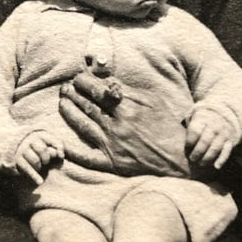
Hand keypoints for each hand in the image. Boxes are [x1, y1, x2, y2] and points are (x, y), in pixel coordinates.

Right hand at [13, 131, 63, 183]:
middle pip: (42, 150)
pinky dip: (34, 176)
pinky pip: (26, 168)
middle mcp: (30, 141)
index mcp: (40, 135)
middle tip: (45, 161)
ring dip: (39, 166)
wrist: (16, 148)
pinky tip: (40, 182)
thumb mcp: (48, 144)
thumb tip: (61, 155)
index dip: (58, 148)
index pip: (52, 140)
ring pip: (35, 160)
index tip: (61, 156)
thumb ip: (58, 147)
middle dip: (46, 158)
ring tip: (39, 166)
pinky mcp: (17, 160)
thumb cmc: (38, 149)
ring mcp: (22, 150)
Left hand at [59, 71, 189, 175]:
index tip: (77, 79)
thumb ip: (130, 92)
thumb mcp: (154, 102)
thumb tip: (110, 82)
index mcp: (129, 107)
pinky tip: (60, 143)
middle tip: (64, 88)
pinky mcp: (112, 163)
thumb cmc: (168, 126)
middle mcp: (118, 124)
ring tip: (61, 102)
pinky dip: (72, 151)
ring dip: (69, 112)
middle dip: (73, 94)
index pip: (99, 90)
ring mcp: (113, 144)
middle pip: (88, 105)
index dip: (84, 82)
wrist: (180, 157)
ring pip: (83, 124)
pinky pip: (87, 157)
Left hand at [185, 106, 235, 169]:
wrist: (226, 112)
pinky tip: (216, 166)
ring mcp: (223, 133)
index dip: (189, 142)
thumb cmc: (204, 118)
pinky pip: (227, 151)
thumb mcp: (194, 114)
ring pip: (215, 148)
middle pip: (205, 141)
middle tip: (192, 159)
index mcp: (203, 119)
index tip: (187, 148)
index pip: (195, 132)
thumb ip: (188, 126)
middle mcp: (214, 126)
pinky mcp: (230, 140)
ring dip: (207, 158)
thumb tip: (182, 142)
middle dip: (197, 152)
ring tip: (201, 163)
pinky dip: (222, 159)